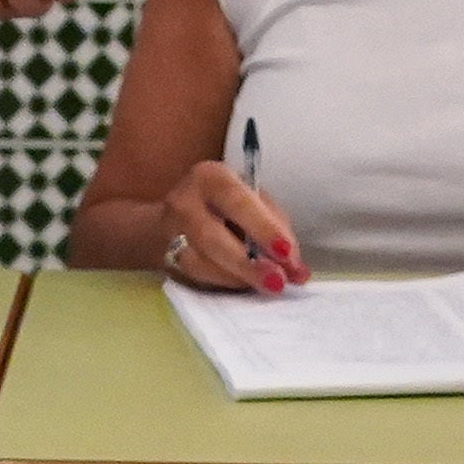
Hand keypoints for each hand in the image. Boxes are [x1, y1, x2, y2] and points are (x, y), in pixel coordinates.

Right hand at [162, 158, 299, 292]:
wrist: (175, 219)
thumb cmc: (226, 206)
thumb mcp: (254, 201)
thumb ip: (276, 229)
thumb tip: (297, 269)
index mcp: (210, 177)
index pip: (236, 200)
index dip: (262, 227)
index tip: (286, 252)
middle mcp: (184, 201)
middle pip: (212, 236)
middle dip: (249, 263)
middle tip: (278, 281)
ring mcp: (169, 233)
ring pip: (201, 262)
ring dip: (238, 278)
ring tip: (268, 286)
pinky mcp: (166, 259)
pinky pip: (196, 277)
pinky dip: (226, 284)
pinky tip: (246, 286)